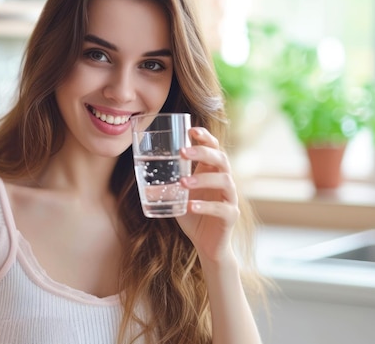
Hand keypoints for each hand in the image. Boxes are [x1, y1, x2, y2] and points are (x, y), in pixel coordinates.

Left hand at [176, 127, 238, 262]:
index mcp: (211, 172)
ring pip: (225, 180)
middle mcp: (224, 181)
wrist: (207, 245)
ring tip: (183, 182)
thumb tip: (143, 184)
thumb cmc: (193, 216)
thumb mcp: (177, 199)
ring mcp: (229, 198)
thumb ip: (165, 189)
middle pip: (221, 159)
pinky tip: (191, 206)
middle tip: (183, 152)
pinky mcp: (231, 216)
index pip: (214, 148)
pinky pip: (222, 208)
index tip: (191, 130)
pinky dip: (206, 206)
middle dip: (203, 152)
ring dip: (203, 178)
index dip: (205, 137)